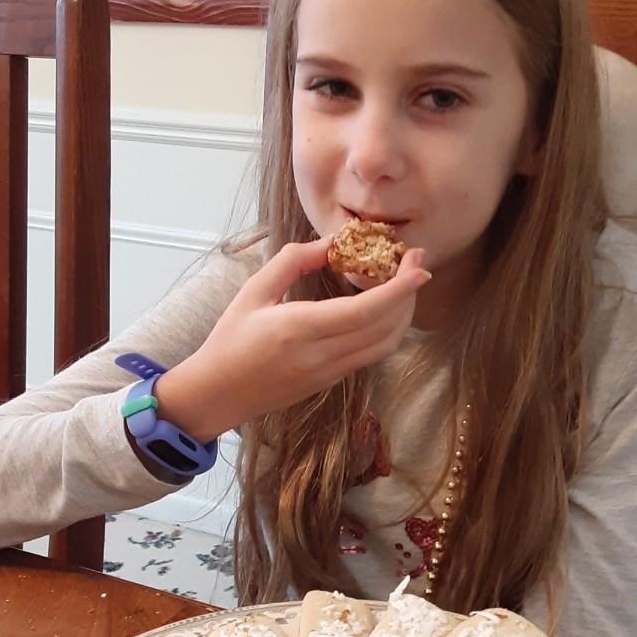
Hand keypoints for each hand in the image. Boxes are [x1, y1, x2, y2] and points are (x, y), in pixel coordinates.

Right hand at [154, 237, 429, 441]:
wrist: (218, 394)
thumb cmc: (230, 339)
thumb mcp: (254, 291)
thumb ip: (293, 261)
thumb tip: (331, 242)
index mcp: (300, 328)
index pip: (366, 309)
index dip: (400, 287)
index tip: (417, 263)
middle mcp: (321, 355)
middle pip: (385, 327)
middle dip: (409, 294)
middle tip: (414, 263)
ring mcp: (329, 373)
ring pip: (385, 345)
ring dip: (402, 314)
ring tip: (403, 284)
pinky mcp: (331, 382)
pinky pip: (371, 355)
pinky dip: (387, 330)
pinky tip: (383, 308)